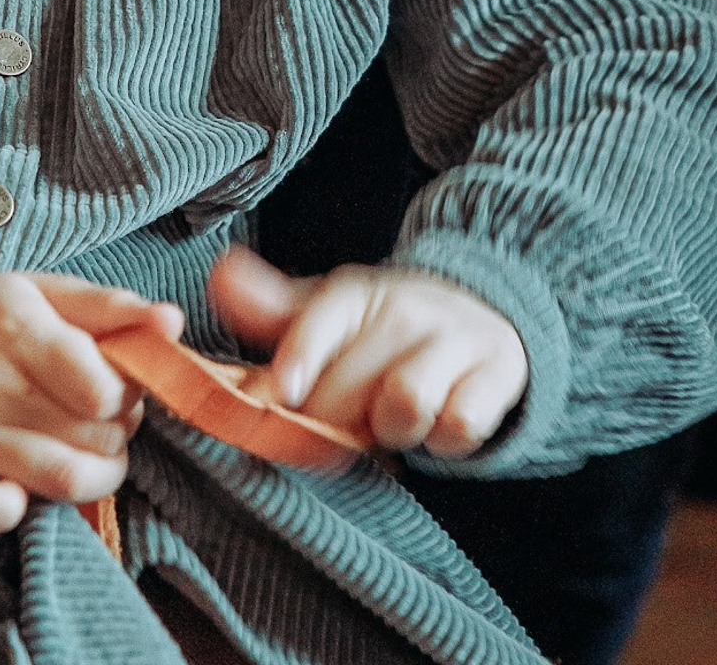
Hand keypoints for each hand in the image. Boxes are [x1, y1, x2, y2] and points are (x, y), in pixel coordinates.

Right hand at [0, 273, 182, 532]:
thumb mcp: (45, 293)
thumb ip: (110, 307)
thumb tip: (171, 323)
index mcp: (13, 324)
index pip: (103, 390)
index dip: (126, 397)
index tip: (115, 389)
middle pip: (91, 438)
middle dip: (114, 434)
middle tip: (100, 420)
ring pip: (61, 481)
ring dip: (93, 477)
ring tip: (84, 454)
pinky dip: (18, 510)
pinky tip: (19, 484)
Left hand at [209, 247, 526, 459]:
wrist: (480, 314)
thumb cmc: (382, 328)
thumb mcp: (327, 312)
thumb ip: (270, 307)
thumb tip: (220, 276)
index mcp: (356, 293)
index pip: (323, 317)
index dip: (300, 357)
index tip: (280, 392)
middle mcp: (405, 308)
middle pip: (353, 382)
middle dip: (332, 420)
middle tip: (332, 429)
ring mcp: (454, 339)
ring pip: (408, 401)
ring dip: (390, 429)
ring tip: (387, 424)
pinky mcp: (496, 376)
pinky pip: (460, 425)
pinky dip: (443, 440)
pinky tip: (434, 429)